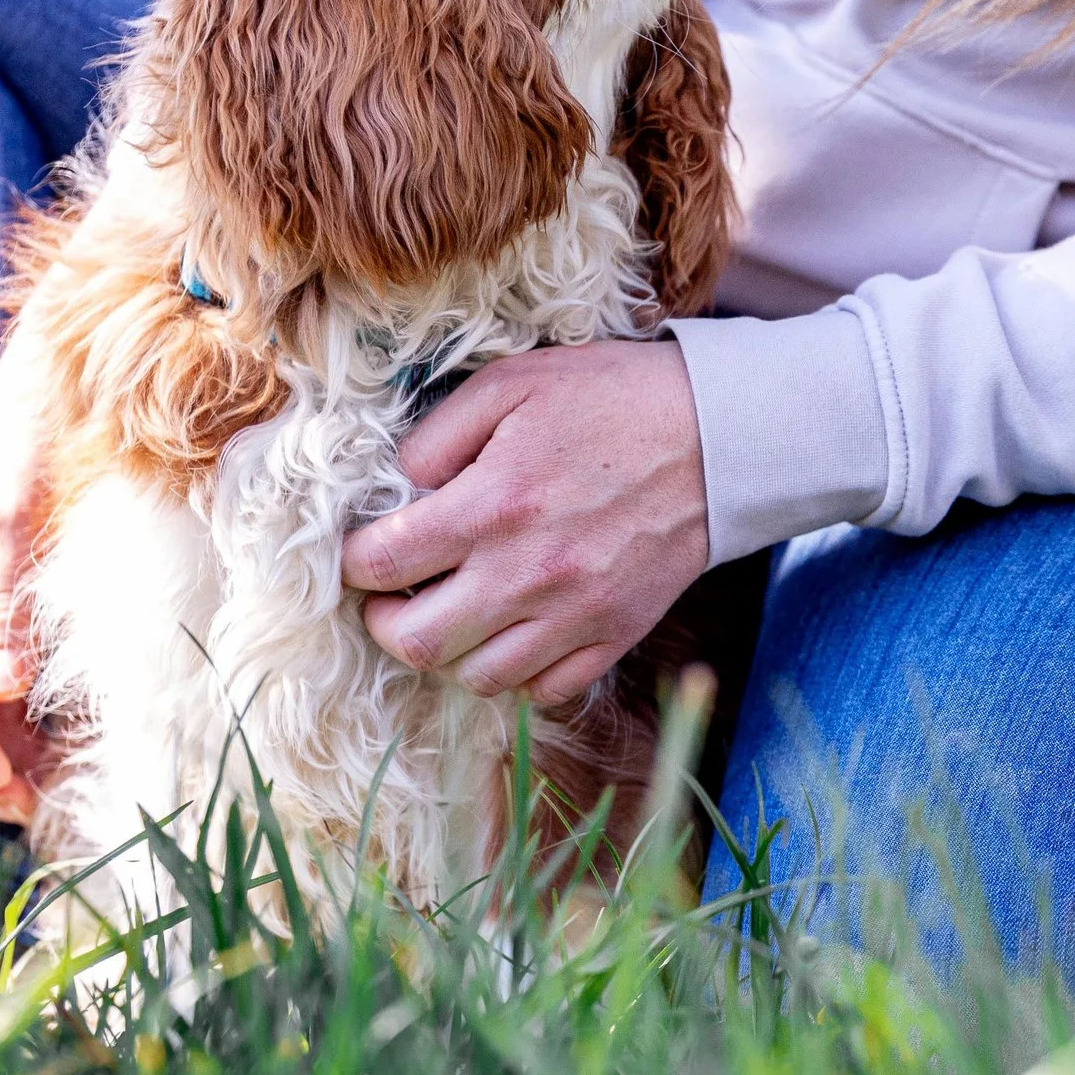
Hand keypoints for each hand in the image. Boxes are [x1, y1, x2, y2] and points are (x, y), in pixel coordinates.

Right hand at [0, 329, 61, 825]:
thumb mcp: (10, 518)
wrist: (58, 402)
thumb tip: (6, 692)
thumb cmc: (22, 446)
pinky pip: (9, 716)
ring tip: (58, 801)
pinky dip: (33, 749)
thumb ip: (4, 604)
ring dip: (1, 775)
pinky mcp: (11, 647)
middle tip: (26, 807)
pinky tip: (73, 767)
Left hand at [341, 341, 709, 707]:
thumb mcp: (512, 383)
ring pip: (475, 678)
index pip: (380, 564)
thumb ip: (438, 434)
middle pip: (415, 643)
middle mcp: (526, 574)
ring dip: (448, 651)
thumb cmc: (611, 398)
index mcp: (492, 506)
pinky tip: (511, 631)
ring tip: (452, 612)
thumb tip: (397, 486)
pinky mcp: (614, 636)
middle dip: (385, 621)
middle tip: (393, 595)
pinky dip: (515, 673)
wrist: (721, 436)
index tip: (364, 549)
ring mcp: (573, 615)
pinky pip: (543, 691)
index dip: (354, 561)